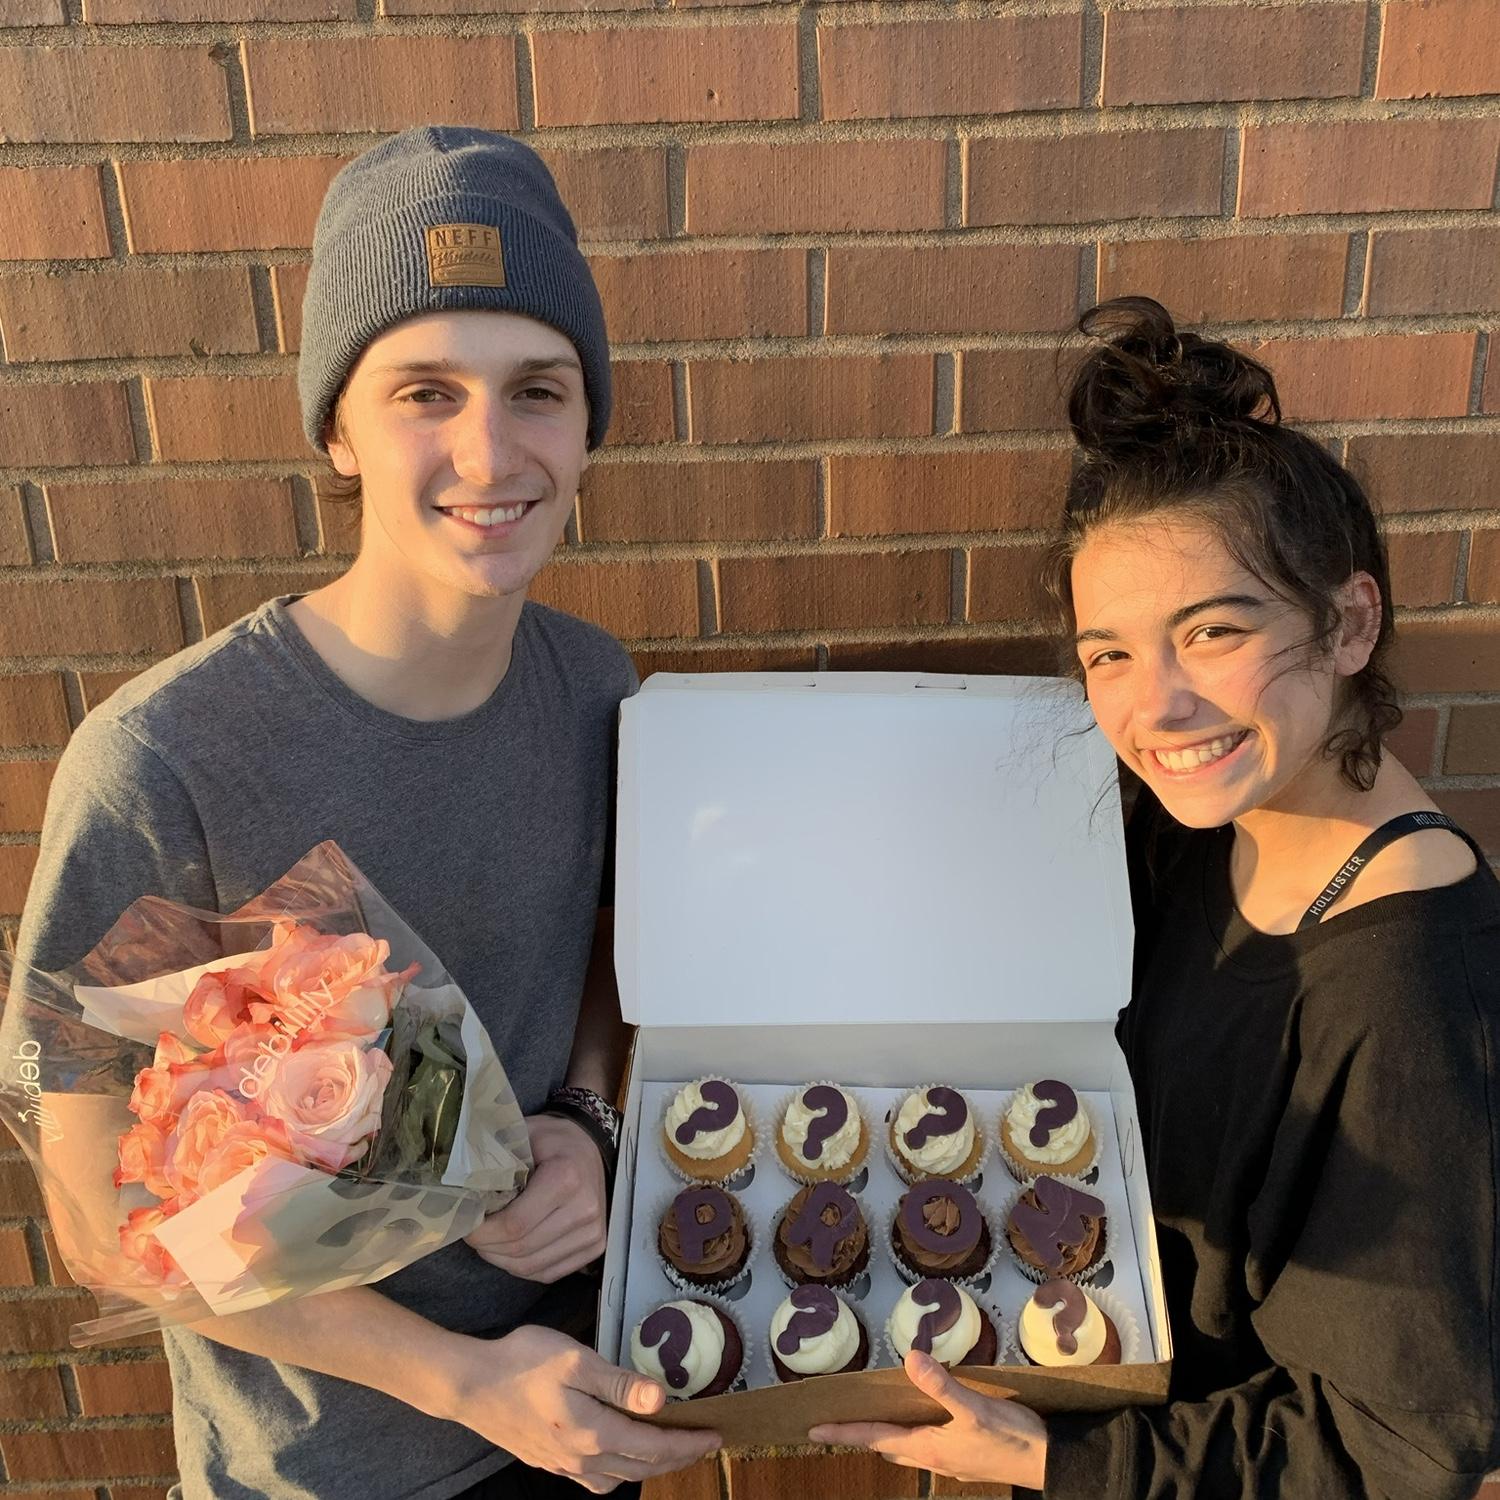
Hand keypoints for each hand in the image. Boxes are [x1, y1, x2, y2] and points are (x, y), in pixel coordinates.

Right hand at [443, 1324, 720, 1493]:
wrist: (469, 1384)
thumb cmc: (522, 1362)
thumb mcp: (577, 1361)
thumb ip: (620, 1384)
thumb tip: (661, 1401)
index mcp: (594, 1432)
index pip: (654, 1445)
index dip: (688, 1443)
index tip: (715, 1435)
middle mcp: (582, 1457)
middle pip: (641, 1467)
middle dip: (676, 1458)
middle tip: (703, 1444)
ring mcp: (562, 1464)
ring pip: (618, 1477)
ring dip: (648, 1468)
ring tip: (667, 1450)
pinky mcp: (547, 1461)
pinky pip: (593, 1478)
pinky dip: (617, 1472)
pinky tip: (617, 1457)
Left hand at [465, 1113, 606, 1281]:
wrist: (590, 1147)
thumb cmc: (552, 1141)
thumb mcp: (522, 1136)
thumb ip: (493, 1160)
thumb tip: (459, 1191)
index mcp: (566, 1178)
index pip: (514, 1225)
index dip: (482, 1232)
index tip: (466, 1225)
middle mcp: (585, 1209)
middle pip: (521, 1249)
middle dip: (488, 1247)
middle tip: (474, 1234)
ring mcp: (593, 1232)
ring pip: (531, 1266)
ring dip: (502, 1259)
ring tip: (490, 1241)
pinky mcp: (595, 1247)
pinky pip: (546, 1273)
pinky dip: (522, 1267)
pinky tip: (511, 1249)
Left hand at [809, 1349, 1047, 1489]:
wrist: (1049, 1463)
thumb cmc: (1012, 1438)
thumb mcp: (975, 1408)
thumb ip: (941, 1385)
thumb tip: (911, 1359)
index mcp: (930, 1446)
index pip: (876, 1437)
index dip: (845, 1431)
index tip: (813, 1431)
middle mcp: (935, 1457)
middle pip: (888, 1446)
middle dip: (862, 1435)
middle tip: (837, 1425)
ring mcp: (952, 1460)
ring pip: (909, 1448)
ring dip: (888, 1436)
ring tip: (873, 1421)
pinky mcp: (968, 1457)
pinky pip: (929, 1446)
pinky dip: (913, 1434)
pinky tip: (924, 1421)